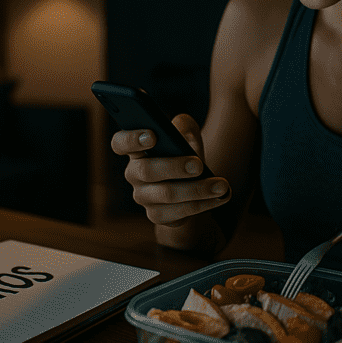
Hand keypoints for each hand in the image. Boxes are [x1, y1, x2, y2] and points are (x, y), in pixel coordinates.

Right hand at [110, 113, 229, 227]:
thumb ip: (184, 126)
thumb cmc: (184, 153)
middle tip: (198, 165)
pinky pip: (177, 214)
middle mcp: (134, 174)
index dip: (132, 139)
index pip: (120, 143)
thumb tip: (182, 130)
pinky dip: (202, 205)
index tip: (153, 135)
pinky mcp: (158, 216)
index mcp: (136, 150)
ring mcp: (144, 197)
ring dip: (196, 190)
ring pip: (166, 195)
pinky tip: (220, 197)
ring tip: (221, 185)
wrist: (191, 183)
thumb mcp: (186, 135)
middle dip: (174, 167)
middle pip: (146, 171)